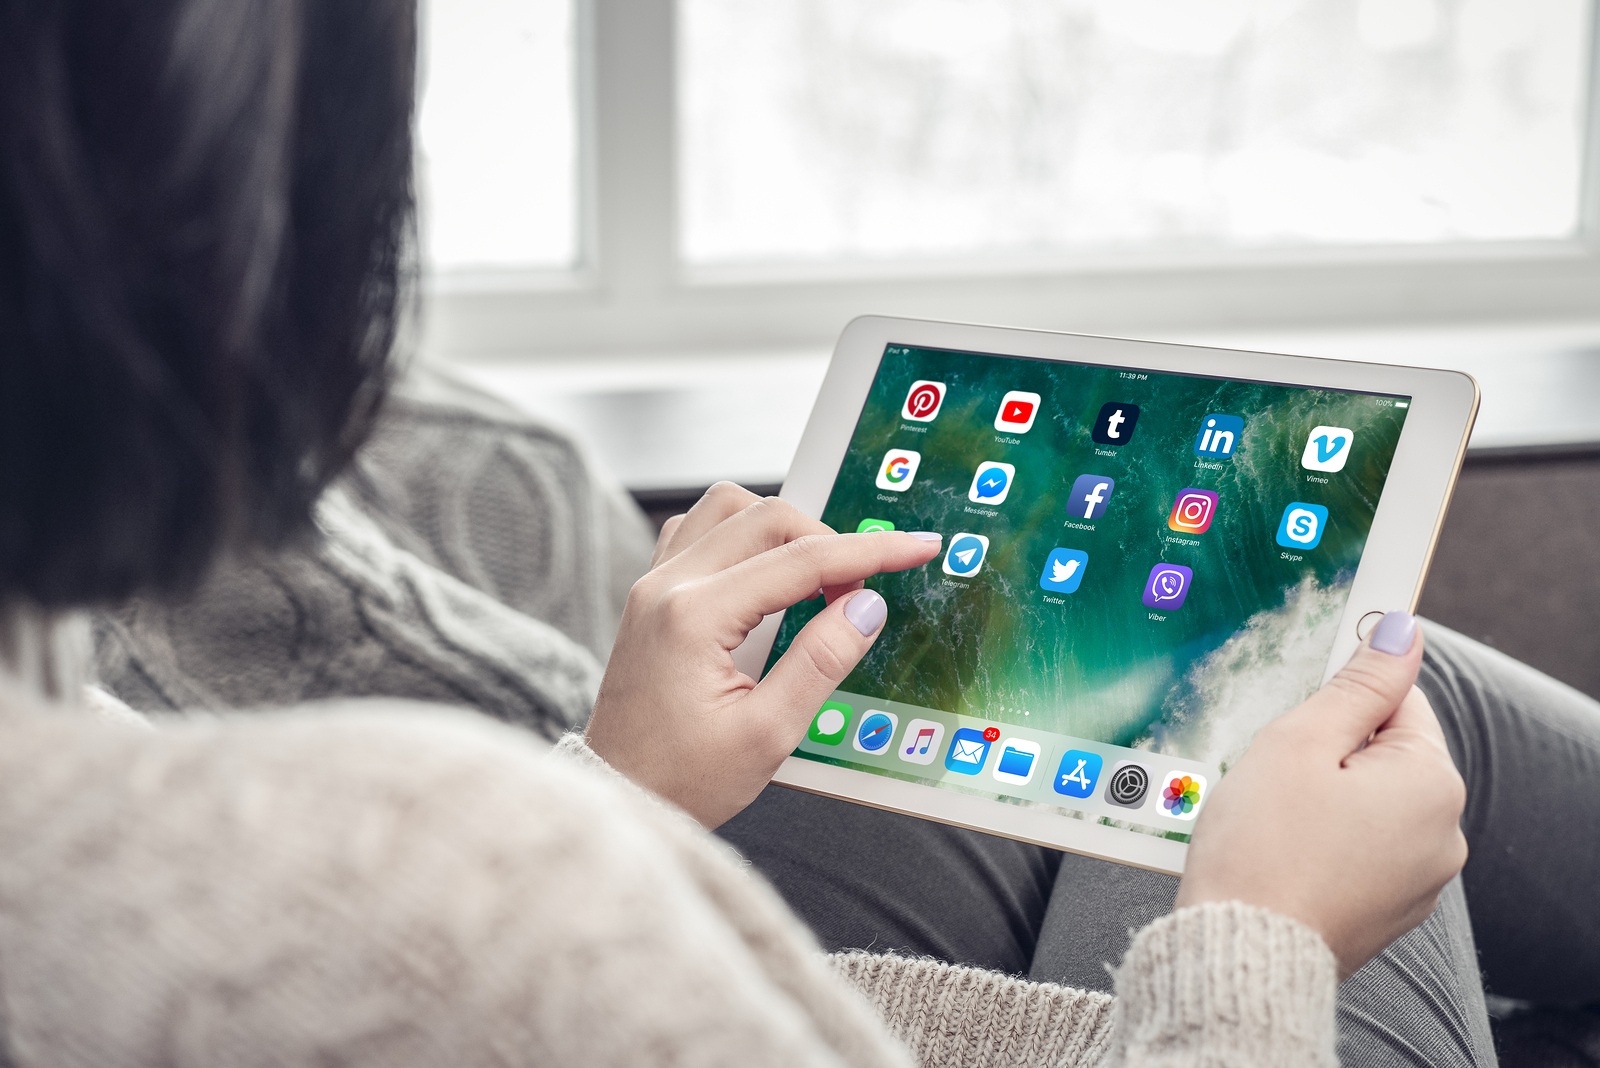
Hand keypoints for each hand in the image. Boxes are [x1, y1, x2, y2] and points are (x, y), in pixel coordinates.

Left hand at [585, 483, 941, 827]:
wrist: (617, 798)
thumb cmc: (680, 781)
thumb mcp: (766, 734)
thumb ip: (821, 662)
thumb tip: (867, 606)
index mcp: (694, 616)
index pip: (801, 560)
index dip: (870, 551)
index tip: (917, 547)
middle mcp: (666, 586)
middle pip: (764, 516)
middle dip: (827, 539)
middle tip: (861, 589)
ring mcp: (652, 586)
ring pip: (727, 509)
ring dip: (781, 530)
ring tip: (816, 580)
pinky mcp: (650, 596)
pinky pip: (700, 532)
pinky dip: (744, 539)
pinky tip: (767, 578)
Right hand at [1174, 611, 1467, 977]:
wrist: (1238, 952)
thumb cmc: (1262, 845)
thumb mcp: (1302, 741)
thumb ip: (1357, 684)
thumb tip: (1398, 631)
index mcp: (1432, 782)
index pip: (1395, 700)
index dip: (1335, 701)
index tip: (1291, 718)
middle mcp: (1442, 833)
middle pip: (1380, 753)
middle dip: (1325, 753)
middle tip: (1270, 774)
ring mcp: (1417, 881)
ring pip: (1365, 803)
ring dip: (1319, 798)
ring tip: (1267, 819)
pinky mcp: (1384, 912)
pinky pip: (1356, 850)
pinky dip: (1320, 842)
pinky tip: (1277, 853)